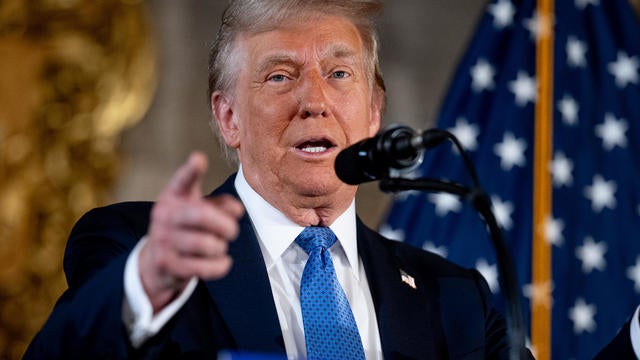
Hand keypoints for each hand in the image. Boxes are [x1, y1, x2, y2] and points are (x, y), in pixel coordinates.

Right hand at [138, 152, 243, 311]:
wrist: (156, 262)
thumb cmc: (185, 229)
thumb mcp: (199, 210)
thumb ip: (220, 205)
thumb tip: (237, 210)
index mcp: (173, 196)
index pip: (183, 180)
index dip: (191, 170)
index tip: (199, 158)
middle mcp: (164, 215)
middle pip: (202, 215)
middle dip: (226, 225)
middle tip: (233, 231)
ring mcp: (163, 240)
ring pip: (207, 244)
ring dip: (221, 247)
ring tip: (219, 246)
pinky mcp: (167, 264)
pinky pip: (204, 267)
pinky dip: (220, 265)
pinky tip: (222, 262)